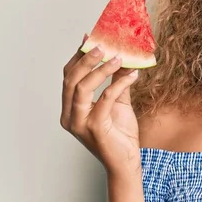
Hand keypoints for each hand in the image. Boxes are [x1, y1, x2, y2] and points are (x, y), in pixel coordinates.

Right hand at [60, 34, 141, 176]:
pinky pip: (104, 99)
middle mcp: (70, 116)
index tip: (90, 38)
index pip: (69, 77)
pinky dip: (118, 84)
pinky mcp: (94, 128)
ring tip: (117, 57)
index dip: (78, 56)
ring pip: (81, 88)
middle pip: (70, 79)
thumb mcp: (119, 103)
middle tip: (103, 44)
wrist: (126, 163)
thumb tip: (122, 58)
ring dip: (100, 69)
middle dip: (86, 59)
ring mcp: (79, 123)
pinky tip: (132, 75)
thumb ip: (117, 82)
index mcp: (71, 109)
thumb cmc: (120, 135)